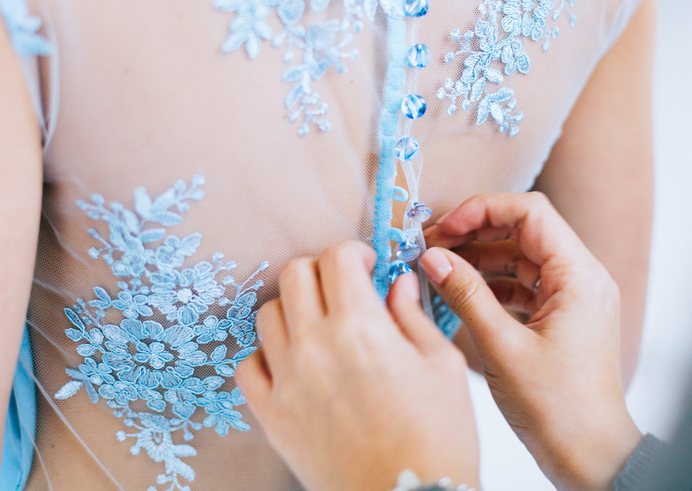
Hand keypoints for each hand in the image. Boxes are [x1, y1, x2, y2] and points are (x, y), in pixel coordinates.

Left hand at [236, 241, 479, 490]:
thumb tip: (397, 282)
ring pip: (267, 315)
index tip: (366, 263)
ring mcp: (287, 382)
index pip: (337, 258)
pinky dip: (266, 355)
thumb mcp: (443, 367)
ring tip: (319, 325)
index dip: (354, 251)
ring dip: (293, 308)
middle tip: (342, 287)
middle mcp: (315, 347)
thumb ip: (413, 315)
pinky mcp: (272, 416)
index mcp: (361, 328)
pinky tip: (293, 363)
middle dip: (321, 270)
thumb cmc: (438, 439)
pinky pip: (248, 366)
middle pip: (294, 275)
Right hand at [422, 193, 642, 490]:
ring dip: (480, 258)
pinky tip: (458, 292)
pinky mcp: (562, 317)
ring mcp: (573, 297)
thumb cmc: (558, 409)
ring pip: (520, 257)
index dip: (482, 210)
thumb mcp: (502, 348)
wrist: (592, 458)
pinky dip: (491, 284)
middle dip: (475, 231)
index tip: (443, 228)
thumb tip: (432, 256)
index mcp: (579, 275)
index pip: (530, 212)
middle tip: (430, 245)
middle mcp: (582, 278)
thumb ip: (466, 295)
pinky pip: (523, 284)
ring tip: (437, 268)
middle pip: (524, 230)